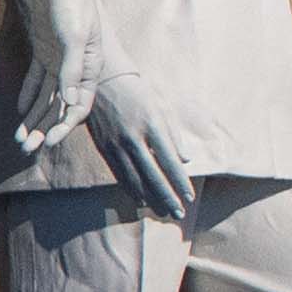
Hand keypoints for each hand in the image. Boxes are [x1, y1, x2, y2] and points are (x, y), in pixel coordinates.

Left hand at [6, 0, 109, 159]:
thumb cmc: (74, 4)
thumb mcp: (75, 37)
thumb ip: (72, 69)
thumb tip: (69, 101)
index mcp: (90, 69)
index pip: (77, 107)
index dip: (64, 126)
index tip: (48, 142)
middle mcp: (76, 69)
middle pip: (59, 106)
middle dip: (44, 129)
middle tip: (27, 149)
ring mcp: (59, 60)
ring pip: (46, 97)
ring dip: (34, 117)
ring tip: (20, 138)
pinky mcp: (44, 50)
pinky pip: (37, 79)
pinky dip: (29, 95)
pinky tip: (20, 110)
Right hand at [84, 56, 202, 219]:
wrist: (102, 78)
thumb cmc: (137, 89)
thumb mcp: (160, 105)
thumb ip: (173, 133)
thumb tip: (186, 159)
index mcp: (152, 125)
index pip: (170, 161)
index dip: (180, 182)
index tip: (190, 197)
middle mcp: (134, 137)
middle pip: (154, 175)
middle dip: (168, 197)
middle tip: (179, 214)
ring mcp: (116, 144)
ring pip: (135, 178)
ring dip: (150, 198)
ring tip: (163, 212)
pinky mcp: (104, 146)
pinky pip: (119, 173)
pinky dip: (131, 189)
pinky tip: (139, 200)